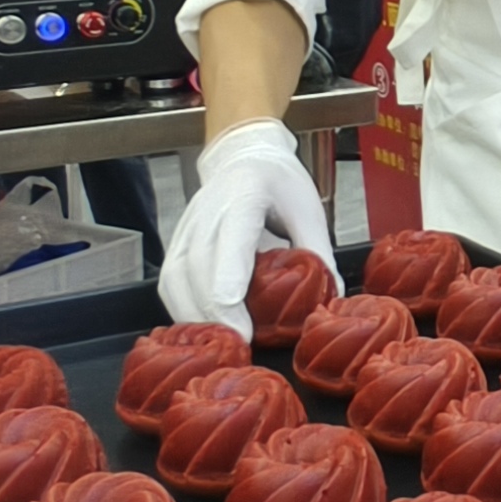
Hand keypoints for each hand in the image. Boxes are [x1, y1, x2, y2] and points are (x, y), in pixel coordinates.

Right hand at [160, 118, 332, 335]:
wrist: (244, 155)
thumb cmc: (277, 181)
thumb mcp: (308, 209)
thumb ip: (319, 254)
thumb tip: (331, 299)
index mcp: (243, 197)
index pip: (228, 246)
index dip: (229, 292)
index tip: (242, 328)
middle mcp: (207, 211)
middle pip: (196, 270)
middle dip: (214, 315)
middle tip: (239, 346)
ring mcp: (186, 227)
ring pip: (175, 279)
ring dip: (194, 316)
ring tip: (221, 342)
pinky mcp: (176, 242)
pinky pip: (169, 281)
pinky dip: (182, 308)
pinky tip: (203, 325)